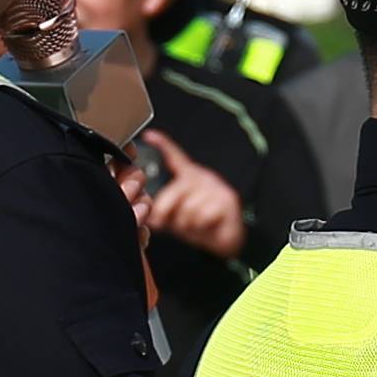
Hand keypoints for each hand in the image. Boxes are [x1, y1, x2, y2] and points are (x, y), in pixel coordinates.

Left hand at [129, 130, 248, 261]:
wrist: (224, 241)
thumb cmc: (199, 226)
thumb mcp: (174, 217)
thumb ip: (162, 212)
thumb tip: (153, 215)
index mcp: (189, 177)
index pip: (175, 157)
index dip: (162, 144)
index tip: (149, 135)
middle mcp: (203, 177)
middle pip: (174, 191)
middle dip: (168, 212)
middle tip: (176, 223)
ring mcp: (216, 187)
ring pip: (188, 207)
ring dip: (187, 223)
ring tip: (196, 225)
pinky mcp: (227, 201)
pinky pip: (202, 216)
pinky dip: (201, 227)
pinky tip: (208, 226)